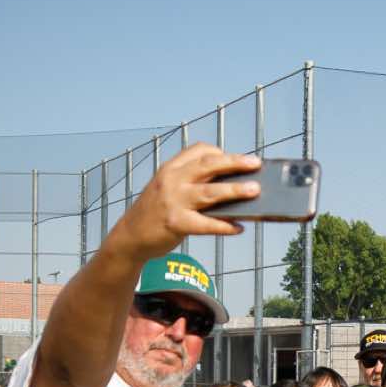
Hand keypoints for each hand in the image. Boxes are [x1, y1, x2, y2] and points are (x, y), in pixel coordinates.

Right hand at [112, 142, 259, 256]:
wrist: (130, 236)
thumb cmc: (153, 211)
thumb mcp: (166, 187)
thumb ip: (191, 181)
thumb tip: (228, 183)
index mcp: (170, 168)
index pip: (199, 150)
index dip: (222, 153)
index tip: (239, 159)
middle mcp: (172, 180)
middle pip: (208, 165)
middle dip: (234, 162)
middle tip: (255, 164)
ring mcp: (173, 201)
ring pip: (210, 192)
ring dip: (235, 190)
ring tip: (254, 190)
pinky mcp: (176, 223)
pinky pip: (206, 224)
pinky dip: (225, 225)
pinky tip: (238, 227)